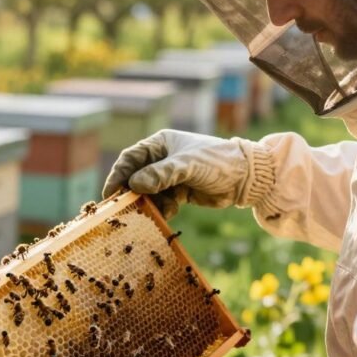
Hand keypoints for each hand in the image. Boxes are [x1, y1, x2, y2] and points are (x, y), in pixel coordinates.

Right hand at [102, 130, 253, 218]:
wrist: (245, 178)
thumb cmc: (216, 162)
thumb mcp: (187, 166)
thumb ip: (161, 174)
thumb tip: (134, 185)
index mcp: (161, 144)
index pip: (131, 159)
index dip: (118, 175)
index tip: (110, 194)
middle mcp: (162, 159)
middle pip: (137, 177)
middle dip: (133, 194)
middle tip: (125, 210)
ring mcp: (171, 176)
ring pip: (149, 193)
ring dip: (150, 204)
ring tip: (153, 212)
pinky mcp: (179, 192)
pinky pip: (163, 202)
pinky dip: (163, 209)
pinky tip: (171, 211)